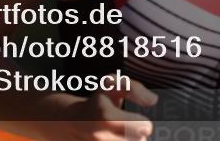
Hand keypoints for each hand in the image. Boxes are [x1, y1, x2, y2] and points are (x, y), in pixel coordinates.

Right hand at [34, 75, 158, 140]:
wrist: (66, 123)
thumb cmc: (95, 102)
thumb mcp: (111, 85)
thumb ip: (135, 88)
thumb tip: (153, 101)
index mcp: (106, 116)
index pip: (144, 127)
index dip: (144, 123)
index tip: (139, 121)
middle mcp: (100, 137)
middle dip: (138, 136)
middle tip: (128, 129)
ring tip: (120, 135)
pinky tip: (116, 139)